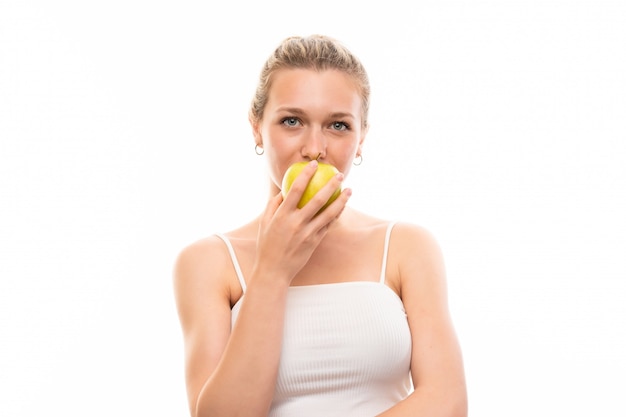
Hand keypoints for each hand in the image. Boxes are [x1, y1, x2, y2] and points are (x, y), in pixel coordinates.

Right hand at [253, 160, 350, 284]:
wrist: (274, 270)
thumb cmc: (267, 245)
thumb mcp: (265, 223)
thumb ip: (273, 205)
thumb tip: (283, 191)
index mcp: (282, 215)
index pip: (295, 189)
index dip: (305, 175)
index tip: (314, 164)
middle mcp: (296, 223)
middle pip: (318, 199)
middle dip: (331, 185)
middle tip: (340, 175)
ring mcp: (307, 233)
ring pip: (329, 214)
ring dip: (341, 200)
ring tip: (349, 190)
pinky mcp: (315, 242)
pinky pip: (328, 225)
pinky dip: (336, 215)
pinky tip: (342, 207)